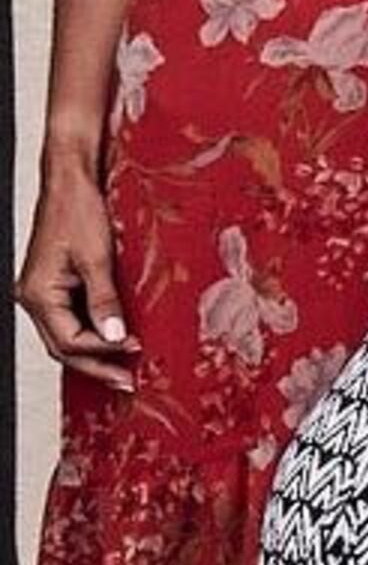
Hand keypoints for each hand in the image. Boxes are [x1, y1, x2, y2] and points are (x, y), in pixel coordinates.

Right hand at [14, 159, 138, 390]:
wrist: (72, 182)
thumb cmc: (78, 210)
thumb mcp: (98, 258)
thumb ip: (105, 300)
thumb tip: (116, 337)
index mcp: (37, 294)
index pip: (69, 341)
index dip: (104, 352)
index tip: (136, 350)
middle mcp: (34, 298)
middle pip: (64, 347)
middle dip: (97, 366)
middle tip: (128, 382)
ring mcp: (44, 294)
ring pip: (67, 337)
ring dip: (96, 355)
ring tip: (125, 370)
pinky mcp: (57, 287)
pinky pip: (72, 321)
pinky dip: (94, 335)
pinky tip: (115, 343)